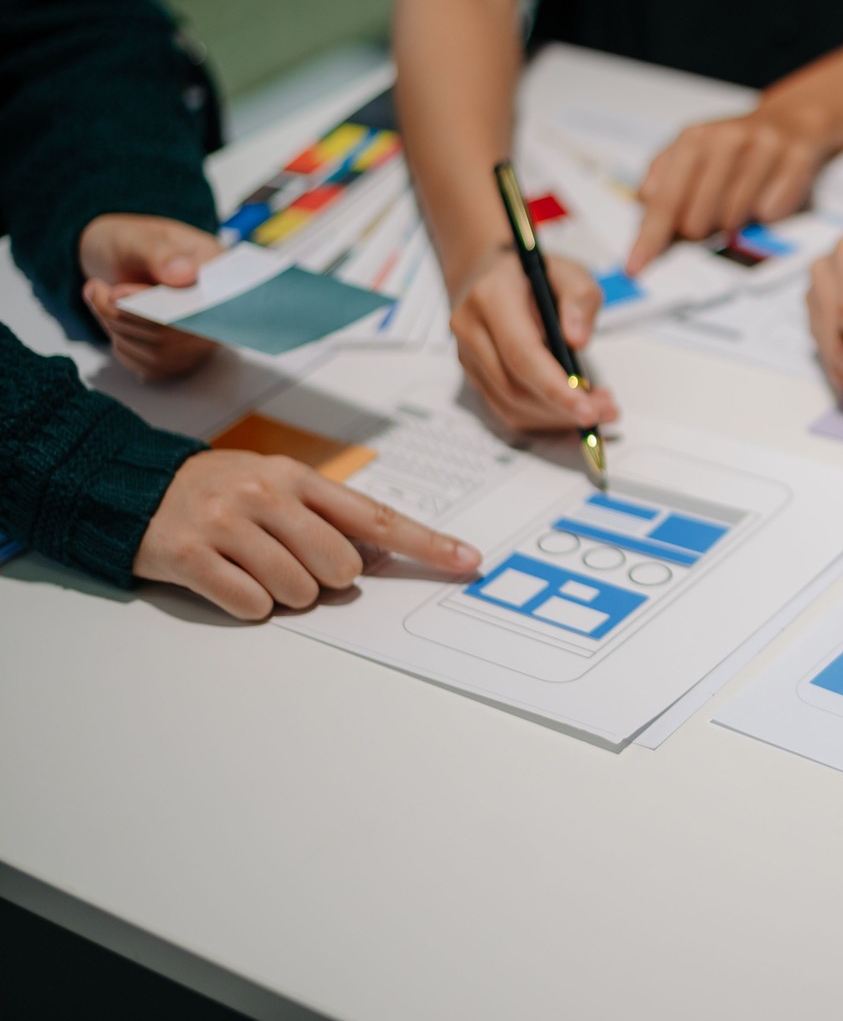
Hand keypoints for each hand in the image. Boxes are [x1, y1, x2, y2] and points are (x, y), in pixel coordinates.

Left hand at [77, 214, 222, 379]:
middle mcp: (218, 313)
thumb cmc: (133, 244)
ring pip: (156, 352)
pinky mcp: (179, 359)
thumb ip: (160, 255)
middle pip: (174, 334)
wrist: (121, 259)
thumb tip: (186, 274)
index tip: (117, 292)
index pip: (202, 306)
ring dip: (115, 327)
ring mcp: (200, 340)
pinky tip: (116, 319)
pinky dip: (121, 344)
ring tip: (101, 296)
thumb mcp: (140, 238)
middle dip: (122, 314)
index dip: (159, 308)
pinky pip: (147, 365)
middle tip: (96, 288)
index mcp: (221, 276)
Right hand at [135, 450, 481, 619]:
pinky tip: (227, 579)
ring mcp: (228, 524)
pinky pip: (250, 605)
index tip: (468, 562)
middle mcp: (267, 496)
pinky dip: (247, 604)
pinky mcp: (192, 555)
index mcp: (297, 479)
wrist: (132, 488)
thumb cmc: (218, 492)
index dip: (426, 544)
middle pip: (340, 567)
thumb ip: (328, 517)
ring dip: (282, 594)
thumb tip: (378, 556)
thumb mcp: (276, 487)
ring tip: (251, 566)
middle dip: (323, 580)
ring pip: (298, 592)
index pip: (377, 517)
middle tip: (287, 561)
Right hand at [447, 245, 619, 431]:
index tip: (589, 410)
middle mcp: (470, 329)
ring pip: (511, 405)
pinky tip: (570, 412)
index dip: (556, 389)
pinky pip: (507, 410)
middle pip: (515, 387)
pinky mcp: (473, 376)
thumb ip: (580, 298)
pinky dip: (542, 419)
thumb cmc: (533, 275)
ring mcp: (467, 356)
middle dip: (564, 408)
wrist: (489, 274)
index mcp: (491, 297)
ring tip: (598, 408)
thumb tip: (577, 340)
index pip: (522, 354)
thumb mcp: (569, 272)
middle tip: (607, 411)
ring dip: (557, 417)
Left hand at [626, 101, 833, 272]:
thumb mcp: (692, 151)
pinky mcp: (796, 161)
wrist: (791, 121)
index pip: (665, 200)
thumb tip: (645, 201)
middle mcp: (727, 139)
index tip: (636, 267)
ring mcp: (764, 148)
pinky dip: (767, 213)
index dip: (650, 237)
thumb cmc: (734, 147)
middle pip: (697, 220)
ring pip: (734, 221)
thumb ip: (664, 176)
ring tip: (741, 199)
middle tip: (711, 213)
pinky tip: (768, 192)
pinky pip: (771, 213)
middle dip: (699, 229)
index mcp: (694, 138)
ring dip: (734, 221)